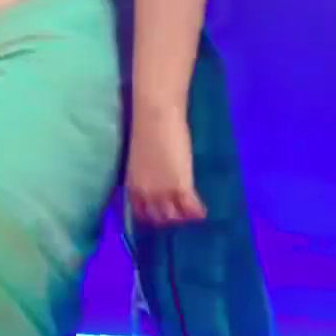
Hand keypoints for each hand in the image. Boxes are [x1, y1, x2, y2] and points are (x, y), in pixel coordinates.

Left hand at [126, 102, 206, 226]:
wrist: (155, 117)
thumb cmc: (145, 129)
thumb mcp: (139, 160)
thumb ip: (146, 174)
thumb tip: (156, 179)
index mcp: (133, 186)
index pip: (141, 213)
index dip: (153, 215)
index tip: (161, 212)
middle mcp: (146, 194)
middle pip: (159, 218)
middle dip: (169, 217)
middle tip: (180, 213)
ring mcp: (163, 193)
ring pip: (175, 217)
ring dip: (184, 216)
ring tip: (191, 211)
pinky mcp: (182, 187)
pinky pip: (192, 209)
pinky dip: (198, 212)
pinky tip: (202, 211)